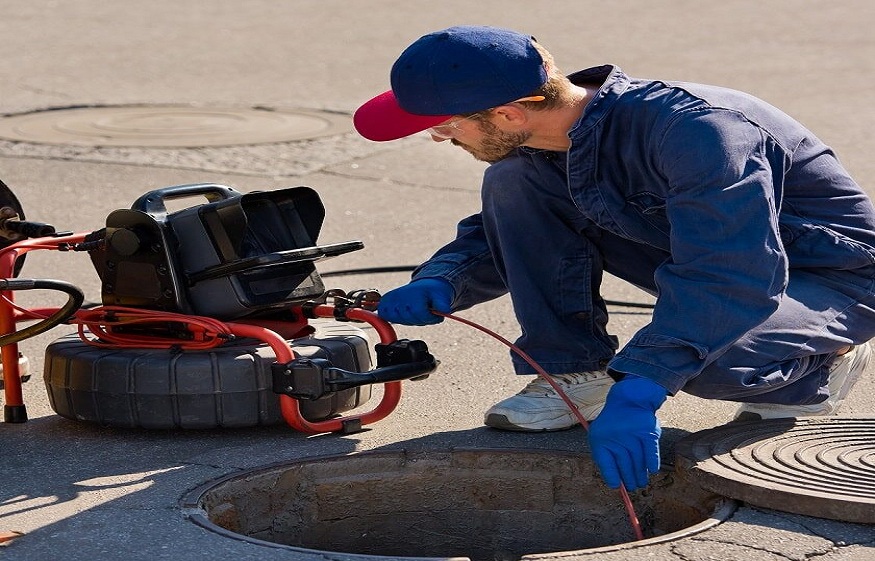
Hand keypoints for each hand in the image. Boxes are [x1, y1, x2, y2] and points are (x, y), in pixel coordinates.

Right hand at [377, 278, 453, 324]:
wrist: (425, 286)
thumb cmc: (433, 292)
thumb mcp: (442, 296)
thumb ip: (443, 304)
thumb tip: (444, 310)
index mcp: (414, 293)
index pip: (419, 313)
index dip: (429, 317)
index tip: (435, 315)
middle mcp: (400, 295)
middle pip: (408, 318)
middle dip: (420, 319)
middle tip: (426, 312)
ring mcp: (391, 298)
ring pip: (397, 319)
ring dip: (408, 319)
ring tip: (415, 311)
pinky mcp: (384, 301)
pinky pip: (385, 315)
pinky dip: (395, 317)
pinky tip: (403, 313)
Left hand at [588, 374, 667, 490]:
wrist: (628, 401)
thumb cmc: (613, 425)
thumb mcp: (601, 438)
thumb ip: (605, 458)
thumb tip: (613, 482)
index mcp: (600, 439)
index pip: (605, 463)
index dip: (612, 476)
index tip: (617, 487)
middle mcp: (615, 437)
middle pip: (624, 464)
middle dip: (628, 479)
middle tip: (632, 487)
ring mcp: (633, 434)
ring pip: (637, 460)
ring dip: (640, 474)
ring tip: (641, 483)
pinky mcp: (648, 432)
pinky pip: (651, 450)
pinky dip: (652, 461)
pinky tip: (652, 471)